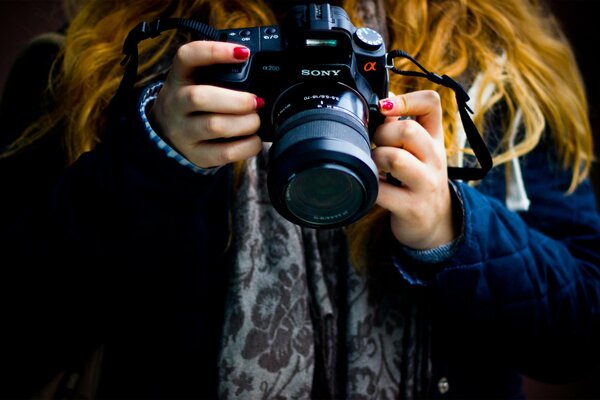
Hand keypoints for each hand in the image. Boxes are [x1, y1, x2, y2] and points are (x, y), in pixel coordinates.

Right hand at [149, 41, 263, 167]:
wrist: (167, 134)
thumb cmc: (193, 103)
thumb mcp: (195, 81)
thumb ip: (219, 72)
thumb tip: (255, 67)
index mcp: (179, 78)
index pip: (188, 57)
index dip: (215, 52)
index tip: (244, 53)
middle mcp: (176, 104)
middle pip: (200, 97)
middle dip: (237, 99)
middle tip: (256, 101)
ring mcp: (184, 132)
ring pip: (215, 126)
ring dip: (245, 123)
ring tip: (255, 120)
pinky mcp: (197, 155)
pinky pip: (225, 153)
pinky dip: (248, 145)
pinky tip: (253, 139)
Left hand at [371, 90, 455, 249]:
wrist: (434, 223)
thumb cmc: (418, 180)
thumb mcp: (417, 151)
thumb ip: (400, 126)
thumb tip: (385, 100)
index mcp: (434, 139)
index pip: (431, 103)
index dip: (405, 99)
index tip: (385, 107)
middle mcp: (435, 158)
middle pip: (407, 130)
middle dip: (381, 134)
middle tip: (375, 144)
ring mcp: (425, 184)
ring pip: (394, 158)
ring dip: (375, 159)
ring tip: (375, 167)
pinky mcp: (412, 208)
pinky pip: (382, 191)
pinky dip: (371, 186)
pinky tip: (373, 186)